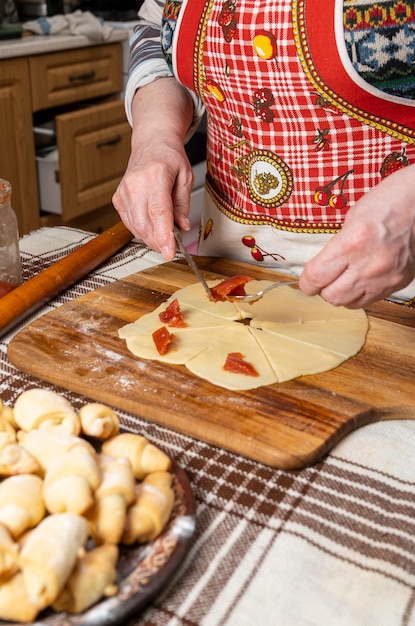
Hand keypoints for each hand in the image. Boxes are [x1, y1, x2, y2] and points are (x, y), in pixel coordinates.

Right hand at [112, 78, 194, 259]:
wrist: (151, 144)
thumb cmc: (170, 158)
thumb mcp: (186, 178)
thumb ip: (183, 204)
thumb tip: (181, 227)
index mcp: (155, 175)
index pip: (159, 212)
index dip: (164, 236)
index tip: (169, 253)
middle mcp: (135, 184)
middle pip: (144, 224)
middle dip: (158, 241)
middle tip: (171, 247)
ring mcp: (123, 192)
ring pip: (135, 227)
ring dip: (151, 238)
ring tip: (164, 234)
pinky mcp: (118, 199)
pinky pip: (129, 223)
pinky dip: (142, 230)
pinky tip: (152, 225)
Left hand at [299, 164, 414, 307]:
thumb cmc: (389, 202)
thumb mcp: (353, 217)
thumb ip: (337, 245)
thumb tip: (324, 265)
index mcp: (352, 243)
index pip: (316, 278)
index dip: (306, 282)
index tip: (306, 279)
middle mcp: (369, 265)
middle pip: (332, 297)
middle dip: (322, 289)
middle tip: (324, 278)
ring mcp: (385, 277)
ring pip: (350, 303)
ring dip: (341, 294)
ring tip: (343, 278)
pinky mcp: (397, 283)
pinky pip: (370, 300)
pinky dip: (360, 294)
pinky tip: (361, 279)